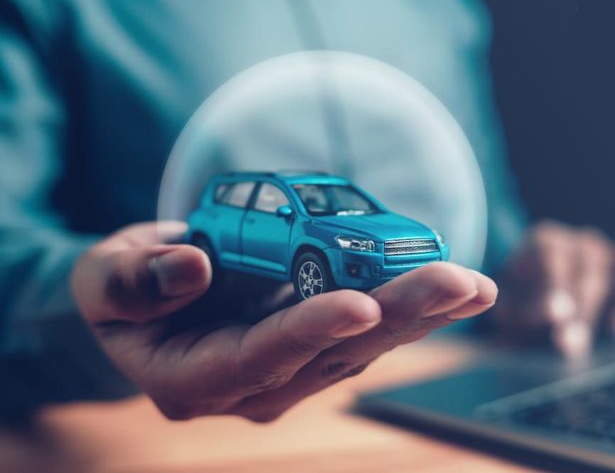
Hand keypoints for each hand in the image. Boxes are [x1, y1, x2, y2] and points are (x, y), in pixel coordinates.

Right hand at [71, 222, 496, 420]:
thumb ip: (135, 280)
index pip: (257, 359)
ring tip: (474, 284)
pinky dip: (409, 304)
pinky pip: (367, 327)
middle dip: (398, 317)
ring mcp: (291, 368)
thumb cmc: (121, 292)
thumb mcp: (103, 279)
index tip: (359, 305)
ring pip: (363, 346)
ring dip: (421, 313)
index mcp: (195, 379)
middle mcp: (254, 386)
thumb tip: (195, 265)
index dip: (308, 332)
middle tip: (458, 285)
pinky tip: (453, 285)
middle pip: (333, 356)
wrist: (149, 302)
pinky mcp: (315, 342)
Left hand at [494, 220, 614, 357]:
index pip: (551, 251)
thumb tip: (557, 315)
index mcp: (544, 242)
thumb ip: (529, 311)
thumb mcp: (512, 313)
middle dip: (585, 304)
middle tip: (577, 342)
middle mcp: (583, 243)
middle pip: (591, 261)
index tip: (559, 315)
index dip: (556, 282)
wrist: (539, 321)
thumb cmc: (523, 313)